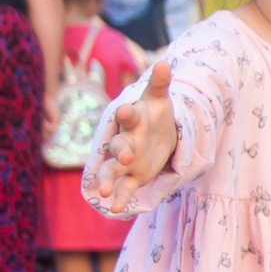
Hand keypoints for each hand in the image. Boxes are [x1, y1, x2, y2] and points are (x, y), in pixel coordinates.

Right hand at [95, 61, 177, 213]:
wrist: (153, 133)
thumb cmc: (154, 114)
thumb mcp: (159, 99)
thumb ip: (160, 83)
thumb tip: (165, 62)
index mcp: (133, 119)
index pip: (128, 115)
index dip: (126, 113)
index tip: (125, 110)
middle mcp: (125, 140)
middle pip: (118, 144)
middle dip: (120, 150)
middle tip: (124, 156)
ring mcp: (125, 159)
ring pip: (112, 169)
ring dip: (108, 180)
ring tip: (105, 192)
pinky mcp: (131, 176)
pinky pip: (123, 187)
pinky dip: (119, 198)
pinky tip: (115, 209)